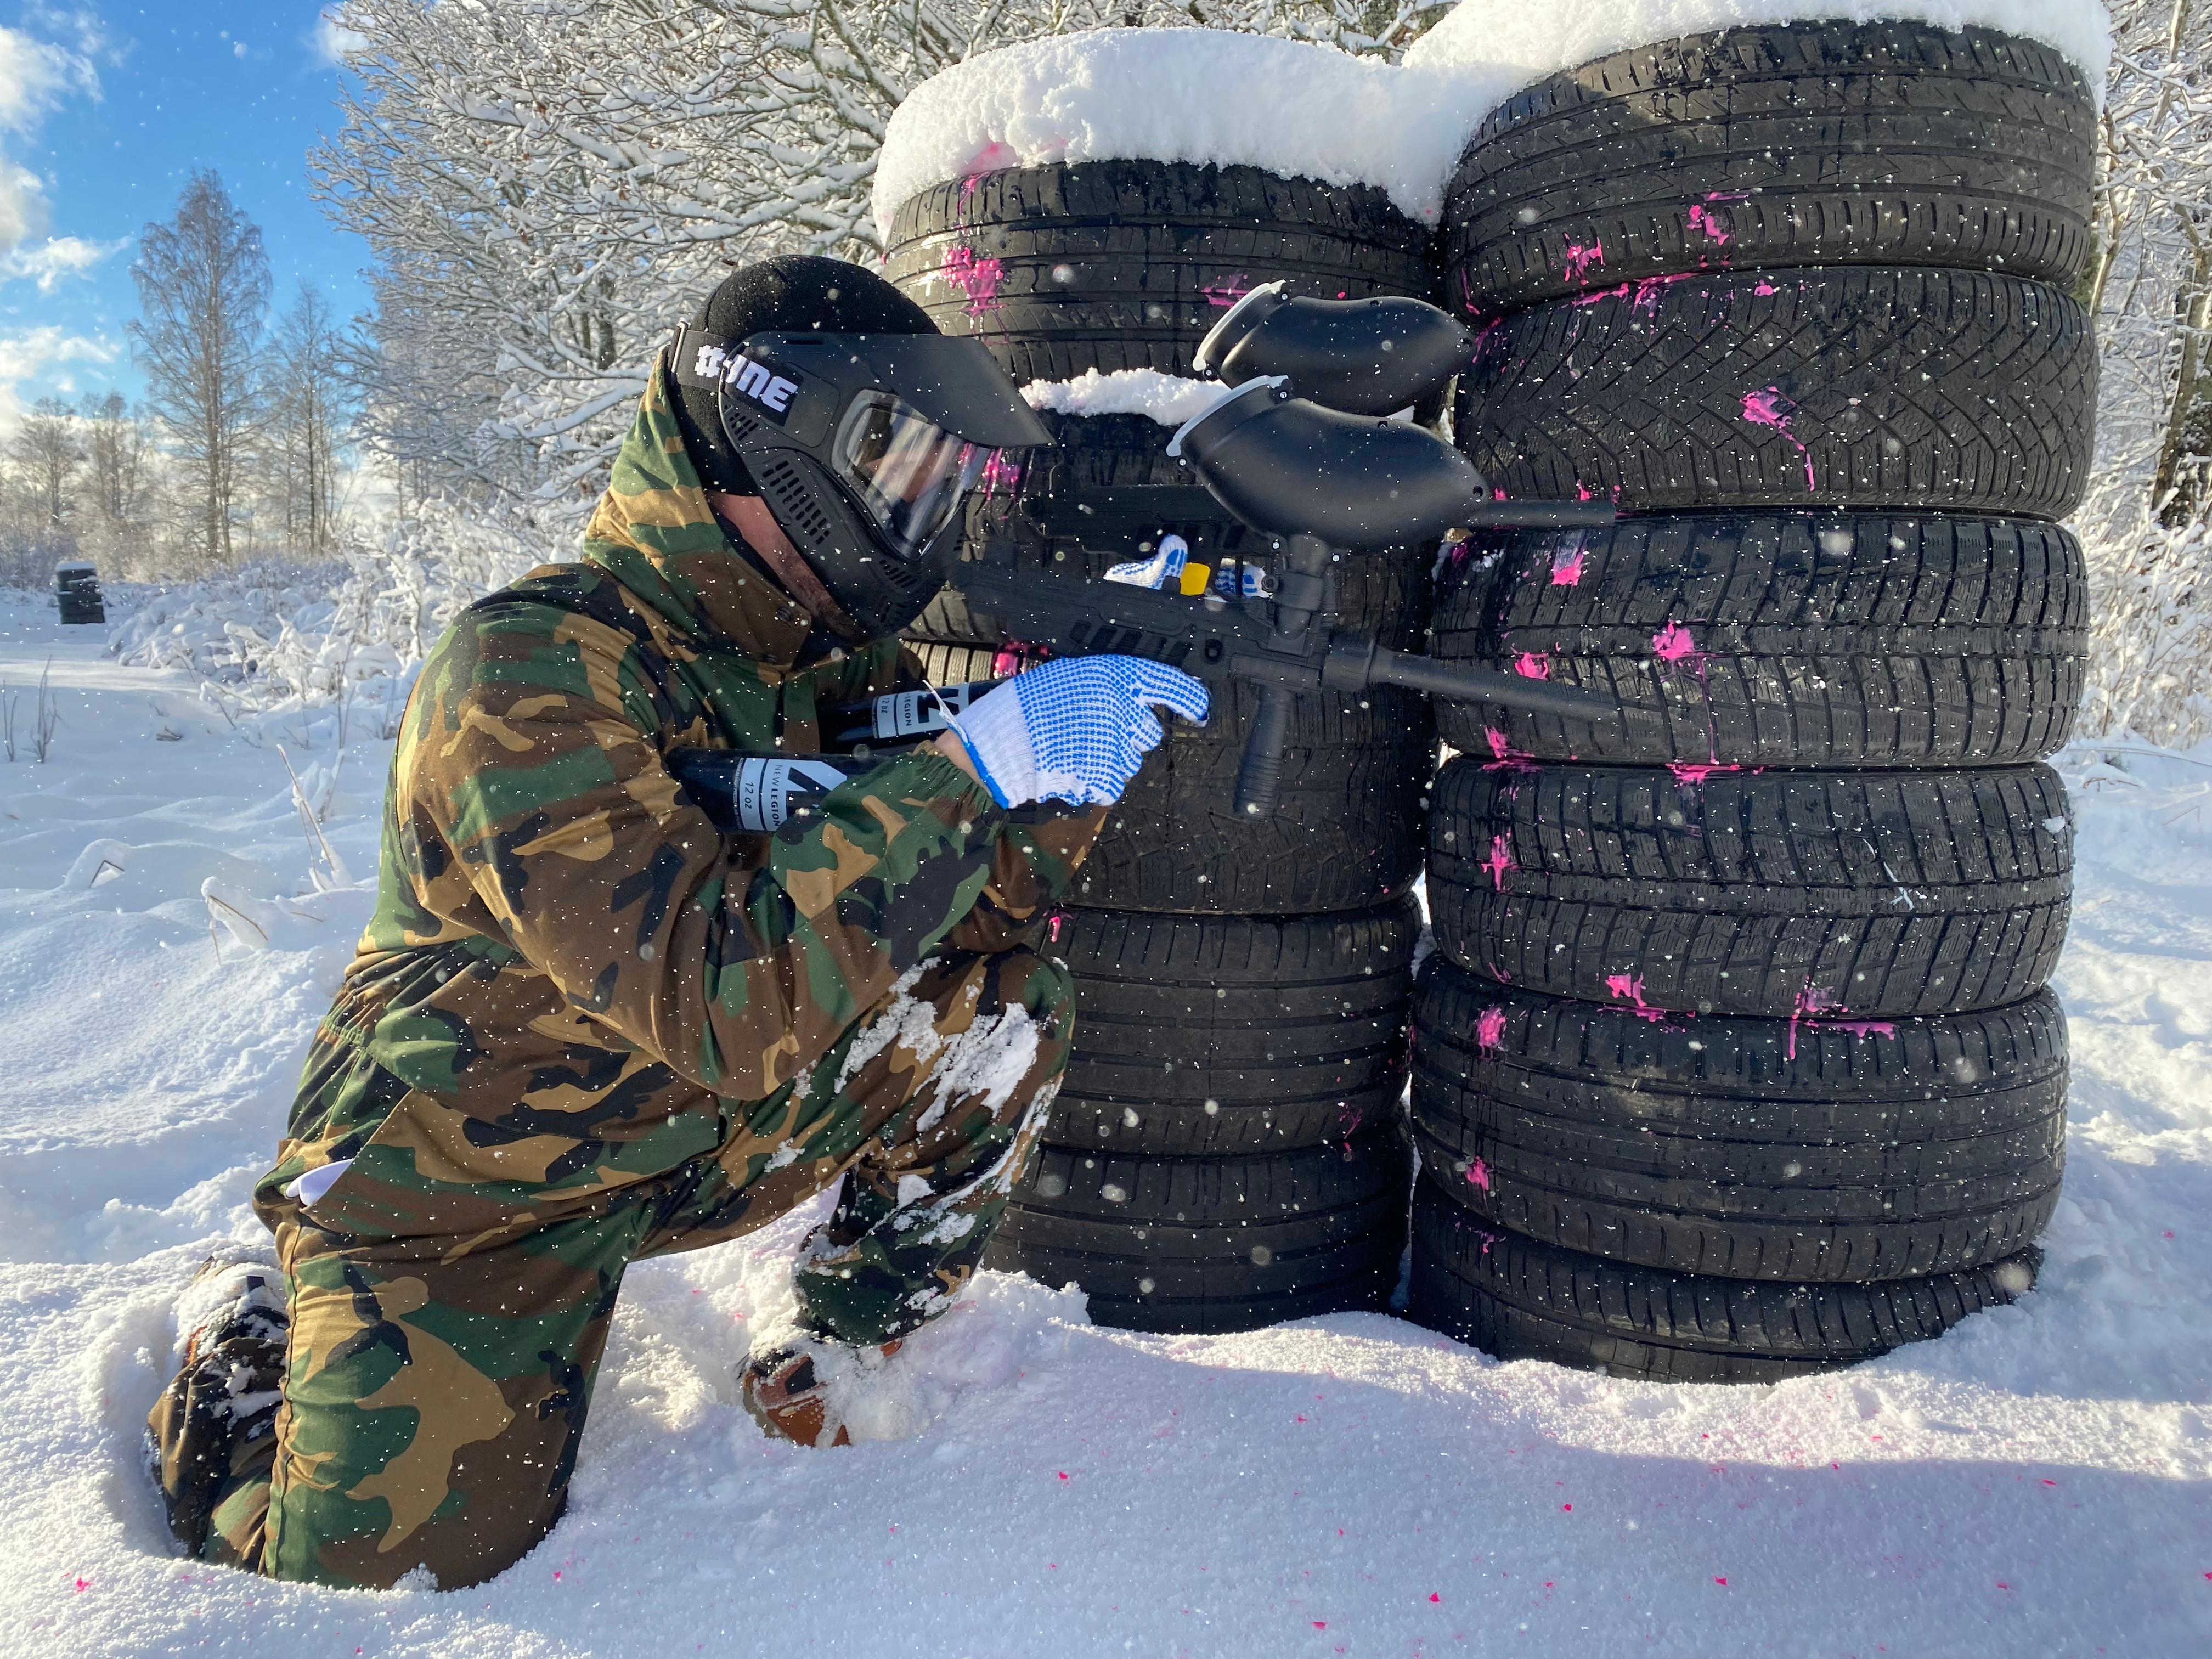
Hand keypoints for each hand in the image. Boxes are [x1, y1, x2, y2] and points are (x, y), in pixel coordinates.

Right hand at [947, 656, 1208, 807]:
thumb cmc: (1028, 705)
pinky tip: (1071, 772)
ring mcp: (1115, 745)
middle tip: (1097, 735)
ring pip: (1129, 764)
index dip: (1189, 698)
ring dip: (1108, 762)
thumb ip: (1102, 690)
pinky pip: (1111, 787)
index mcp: (1114, 677)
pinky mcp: (1103, 776)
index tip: (1199, 710)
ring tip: (1074, 753)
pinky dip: (1094, 784)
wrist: (999, 738)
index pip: (1167, 682)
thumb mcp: (1069, 678)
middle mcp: (1122, 709)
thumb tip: (1128, 702)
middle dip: (1129, 737)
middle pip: (1149, 733)